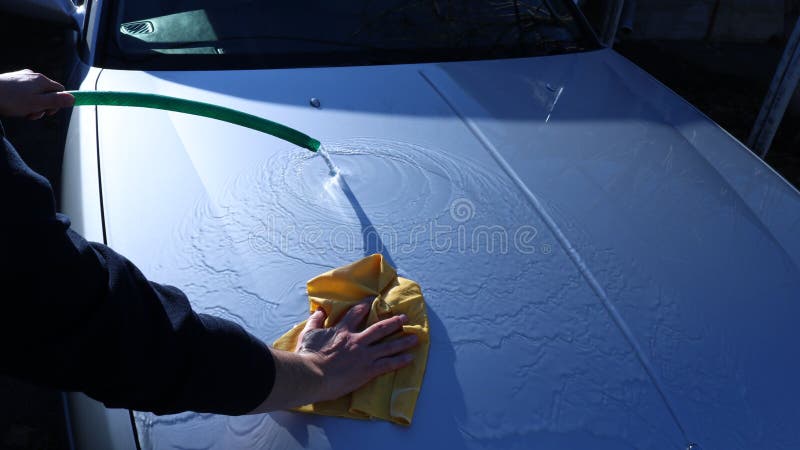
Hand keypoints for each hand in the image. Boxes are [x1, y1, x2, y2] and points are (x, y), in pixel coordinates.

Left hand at [0, 69, 73, 119]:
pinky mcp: (12, 80)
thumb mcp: (37, 104)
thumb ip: (56, 101)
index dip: (58, 103)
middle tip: (32, 115)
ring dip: (32, 105)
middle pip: (48, 92)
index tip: (48, 112)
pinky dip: (22, 101)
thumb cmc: (10, 100)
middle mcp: (33, 76)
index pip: (61, 90)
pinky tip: (13, 106)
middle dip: (43, 106)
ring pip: (35, 93)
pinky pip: (24, 91)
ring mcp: (22, 77)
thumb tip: (74, 99)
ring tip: (21, 112)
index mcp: (42, 81)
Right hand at [249, 299, 418, 412]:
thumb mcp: (308, 334)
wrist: (312, 374)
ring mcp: (364, 355)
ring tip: (414, 337)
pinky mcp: (367, 370)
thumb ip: (315, 321)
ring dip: (403, 341)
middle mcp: (356, 340)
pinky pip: (388, 364)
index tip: (372, 302)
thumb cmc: (308, 355)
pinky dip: (400, 360)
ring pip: (388, 345)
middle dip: (393, 322)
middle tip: (404, 318)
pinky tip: (410, 358)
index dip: (364, 307)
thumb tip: (319, 310)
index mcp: (342, 331)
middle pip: (379, 328)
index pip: (356, 314)